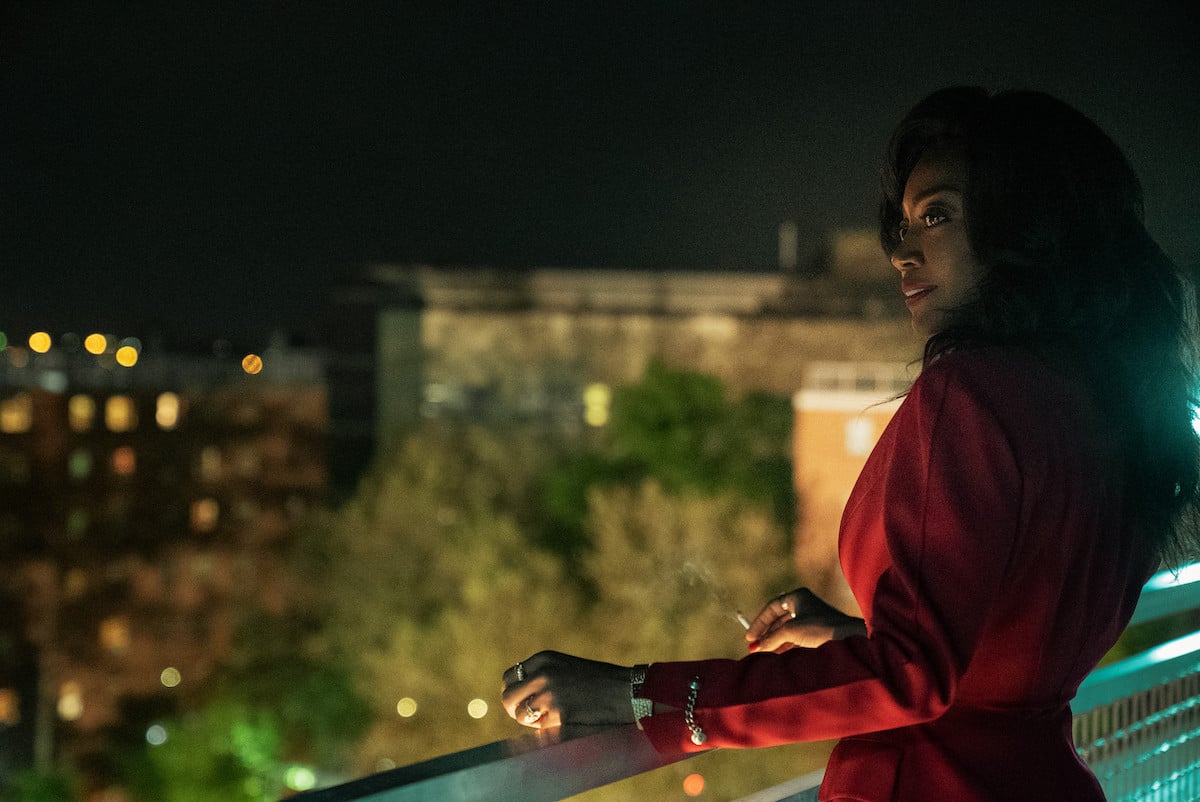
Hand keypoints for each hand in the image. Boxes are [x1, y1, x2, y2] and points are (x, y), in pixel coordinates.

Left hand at [501, 650, 633, 728]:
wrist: (625, 691)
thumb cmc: (598, 681)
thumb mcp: (565, 667)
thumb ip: (541, 675)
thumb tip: (516, 694)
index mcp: (544, 658)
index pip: (509, 677)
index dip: (513, 692)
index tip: (523, 700)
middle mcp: (543, 674)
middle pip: (508, 698)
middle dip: (516, 709)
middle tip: (530, 715)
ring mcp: (550, 694)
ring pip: (520, 715)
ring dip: (531, 721)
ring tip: (550, 718)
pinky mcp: (559, 714)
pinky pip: (538, 728)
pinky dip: (546, 729)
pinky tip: (563, 722)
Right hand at [746, 588, 865, 652]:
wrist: (849, 640)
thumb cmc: (821, 629)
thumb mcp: (791, 631)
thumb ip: (772, 637)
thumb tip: (757, 647)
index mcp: (799, 597)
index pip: (772, 607)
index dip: (759, 622)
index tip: (750, 637)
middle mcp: (805, 606)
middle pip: (779, 620)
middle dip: (766, 634)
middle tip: (754, 648)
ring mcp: (812, 620)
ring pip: (787, 631)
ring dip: (775, 642)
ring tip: (763, 655)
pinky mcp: (817, 634)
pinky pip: (796, 639)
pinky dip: (785, 647)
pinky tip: (777, 656)